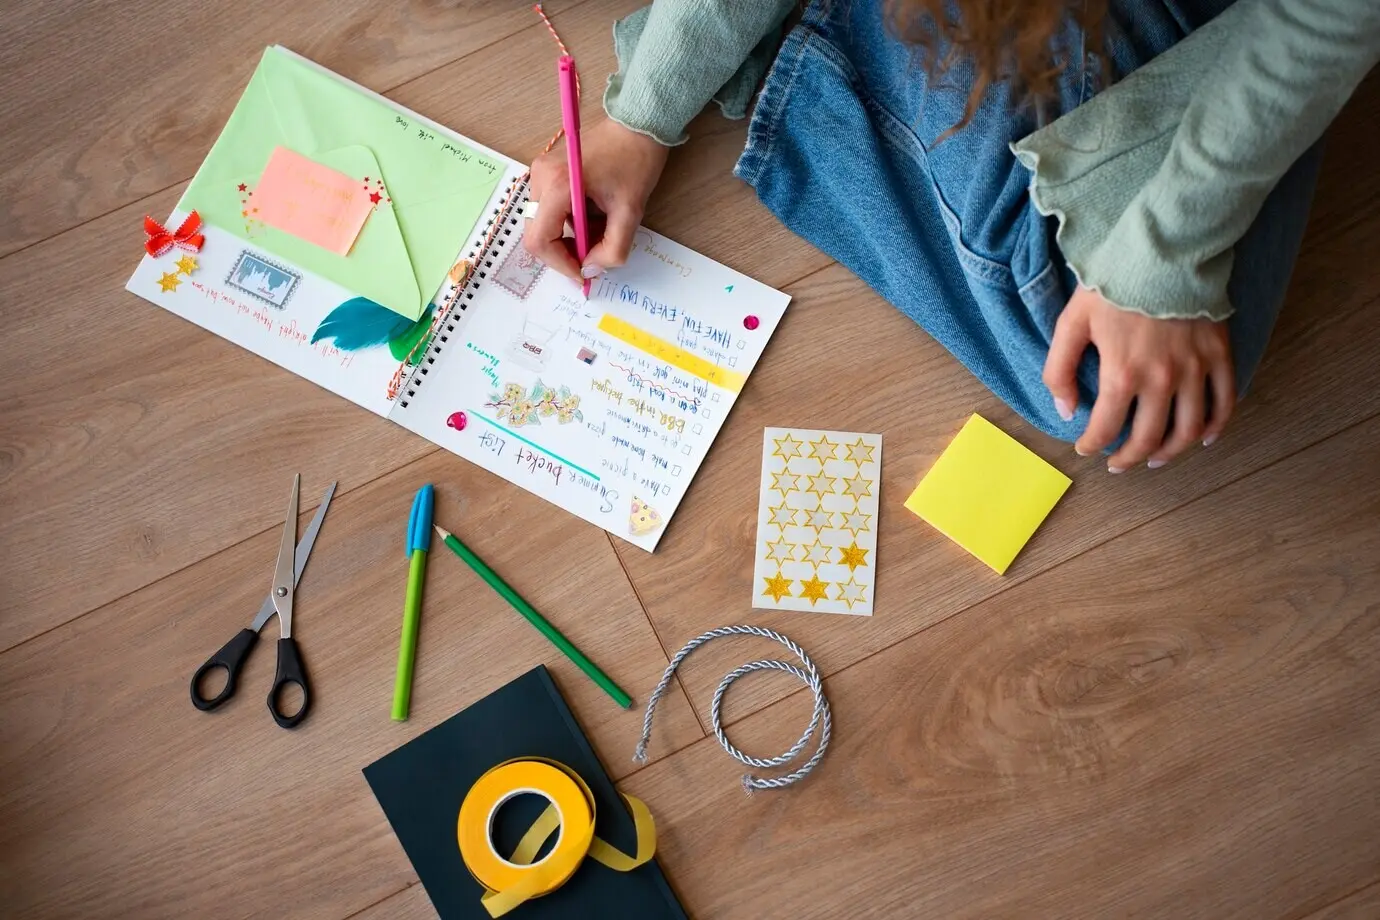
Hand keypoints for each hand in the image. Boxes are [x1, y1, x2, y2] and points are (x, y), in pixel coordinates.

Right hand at [523, 118, 669, 282]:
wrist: (637, 125)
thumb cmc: (635, 161)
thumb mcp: (630, 212)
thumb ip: (612, 249)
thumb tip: (592, 269)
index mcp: (558, 185)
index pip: (539, 240)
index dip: (559, 264)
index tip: (583, 272)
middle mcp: (541, 177)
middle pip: (537, 234)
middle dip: (564, 251)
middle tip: (593, 254)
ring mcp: (541, 172)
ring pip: (543, 223)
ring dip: (568, 237)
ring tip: (599, 231)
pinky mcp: (546, 171)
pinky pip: (549, 208)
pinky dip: (568, 222)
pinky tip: (592, 216)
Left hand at [1043, 285, 1235, 471]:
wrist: (1165, 249)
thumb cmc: (1113, 285)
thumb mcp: (1071, 323)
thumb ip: (1059, 370)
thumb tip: (1065, 412)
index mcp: (1122, 373)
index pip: (1106, 428)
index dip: (1092, 445)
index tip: (1085, 448)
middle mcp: (1162, 379)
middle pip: (1149, 438)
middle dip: (1129, 458)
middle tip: (1118, 463)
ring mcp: (1196, 369)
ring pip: (1189, 429)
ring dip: (1171, 452)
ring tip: (1156, 459)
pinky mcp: (1220, 355)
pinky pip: (1224, 402)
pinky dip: (1216, 427)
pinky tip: (1203, 438)